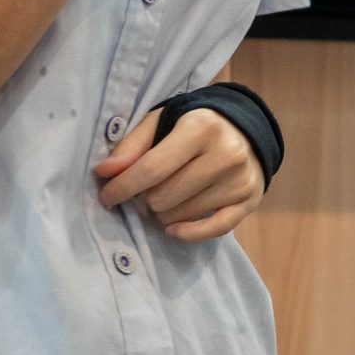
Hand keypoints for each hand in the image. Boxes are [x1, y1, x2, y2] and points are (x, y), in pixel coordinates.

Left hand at [92, 108, 266, 240]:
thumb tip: (104, 172)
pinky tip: (173, 228)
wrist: (246, 130)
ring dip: (165, 211)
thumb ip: (132, 146)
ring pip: (182, 215)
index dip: (123, 186)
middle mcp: (225, 154)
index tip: (106, 197)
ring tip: (168, 195)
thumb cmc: (195, 125)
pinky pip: (212, 230)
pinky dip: (188, 233)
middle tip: (148, 189)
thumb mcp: (162, 121)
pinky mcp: (249, 201)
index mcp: (201, 128)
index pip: (152, 168)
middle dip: (147, 197)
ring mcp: (239, 180)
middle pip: (165, 196)